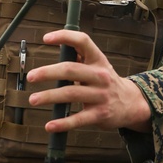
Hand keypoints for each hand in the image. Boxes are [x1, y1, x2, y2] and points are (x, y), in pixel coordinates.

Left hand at [28, 29, 150, 134]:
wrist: (131, 104)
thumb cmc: (106, 82)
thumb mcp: (98, 66)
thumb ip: (80, 57)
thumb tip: (58, 44)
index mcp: (98, 60)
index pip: (83, 41)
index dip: (64, 37)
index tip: (46, 38)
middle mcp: (100, 76)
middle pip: (70, 69)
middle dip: (47, 72)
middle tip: (31, 76)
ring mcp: (100, 96)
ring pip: (70, 94)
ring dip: (49, 96)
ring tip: (33, 99)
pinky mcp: (99, 114)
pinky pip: (78, 119)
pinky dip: (62, 123)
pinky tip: (49, 125)